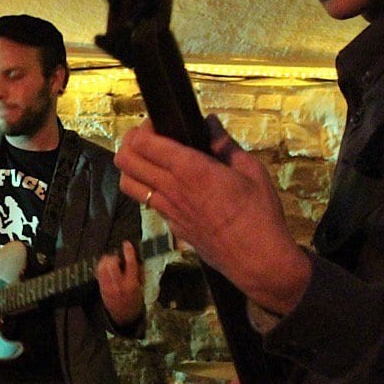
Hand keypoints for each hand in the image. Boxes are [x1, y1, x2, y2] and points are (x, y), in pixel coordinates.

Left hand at [95, 240, 144, 327]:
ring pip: (102, 266)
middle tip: (119, 258)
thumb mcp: (142, 286)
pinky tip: (107, 268)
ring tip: (113, 263)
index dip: (128, 251)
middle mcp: (119, 285)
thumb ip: (139, 271)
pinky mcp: (101, 287)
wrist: (124, 315)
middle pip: (112, 263)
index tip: (127, 244)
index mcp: (132, 284)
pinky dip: (102, 266)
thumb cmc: (134, 300)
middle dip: (115, 257)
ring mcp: (108, 286)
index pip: (130, 264)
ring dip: (107, 260)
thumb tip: (136, 257)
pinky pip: (99, 271)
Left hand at [115, 118, 309, 315]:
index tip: (157, 123)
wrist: (257, 260)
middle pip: (124, 160)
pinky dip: (146, 189)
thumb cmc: (259, 215)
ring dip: (132, 167)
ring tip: (150, 161)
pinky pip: (146, 203)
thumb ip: (225, 145)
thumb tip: (210, 123)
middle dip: (130, 142)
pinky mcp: (171, 225)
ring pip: (127, 183)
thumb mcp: (251, 171)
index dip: (144, 128)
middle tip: (148, 138)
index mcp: (190, 170)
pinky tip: (166, 184)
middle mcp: (171, 189)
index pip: (144, 143)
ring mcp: (167, 209)